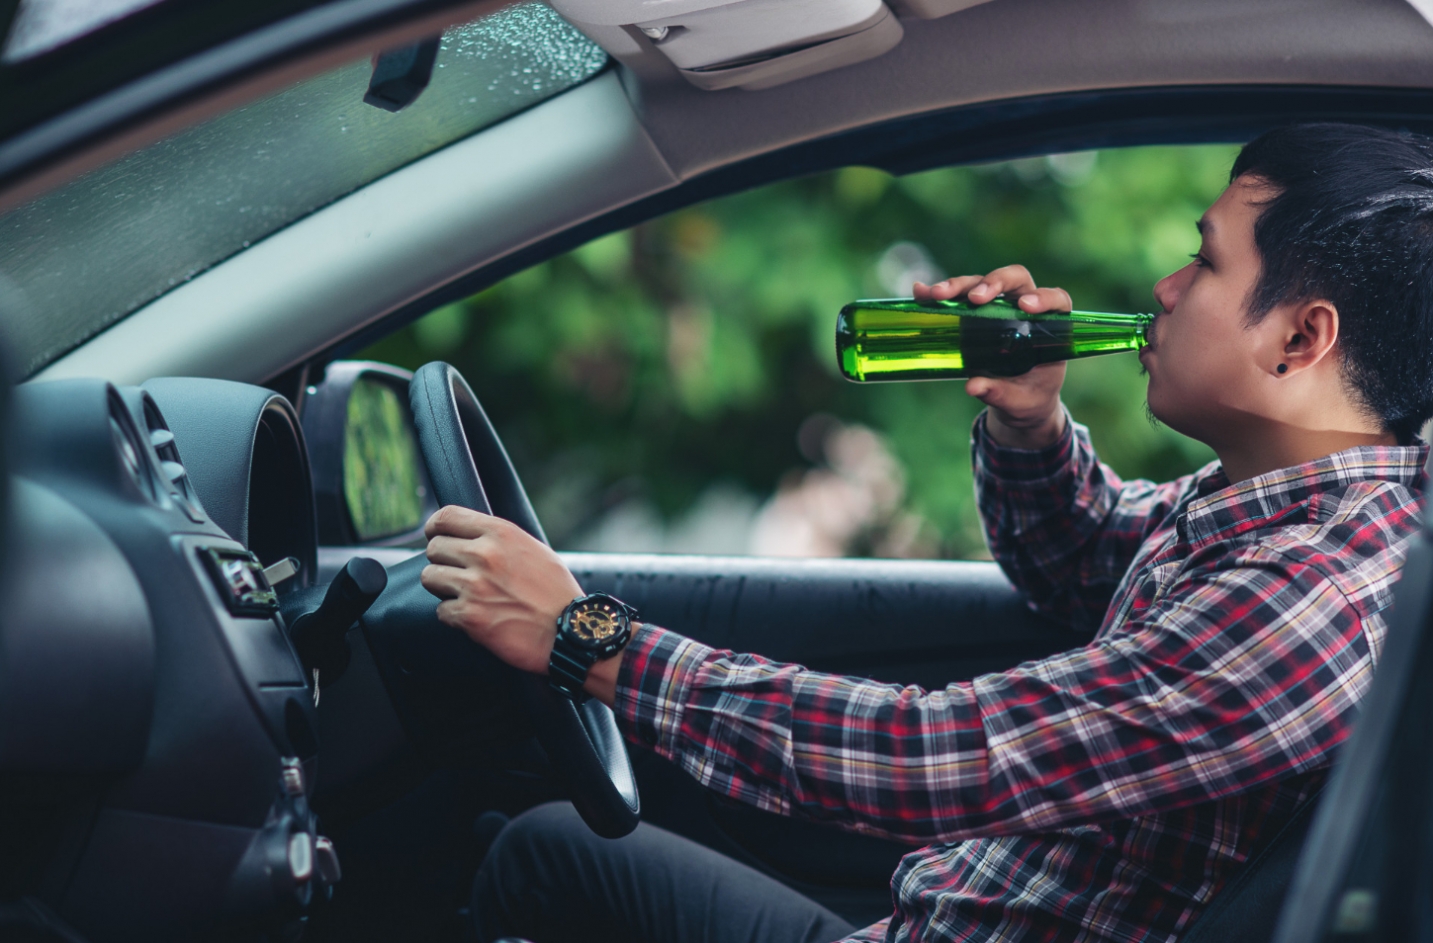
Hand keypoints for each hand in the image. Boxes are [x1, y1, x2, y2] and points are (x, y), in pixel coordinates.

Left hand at [420, 506, 582, 674]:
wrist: (571, 631)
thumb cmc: (557, 593)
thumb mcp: (533, 550)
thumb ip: (500, 540)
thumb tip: (472, 537)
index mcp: (501, 533)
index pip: (446, 518)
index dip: (435, 528)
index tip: (435, 536)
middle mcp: (484, 555)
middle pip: (433, 548)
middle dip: (443, 562)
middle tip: (458, 574)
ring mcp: (474, 586)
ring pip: (430, 577)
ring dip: (443, 588)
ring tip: (465, 596)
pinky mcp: (470, 616)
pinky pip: (441, 611)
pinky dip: (454, 616)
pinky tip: (476, 617)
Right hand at [914, 264, 1067, 448]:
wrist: (1016, 400)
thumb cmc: (1028, 396)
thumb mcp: (1019, 401)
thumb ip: (1001, 393)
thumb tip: (973, 386)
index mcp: (1050, 325)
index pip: (1054, 299)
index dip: (1043, 297)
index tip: (1026, 307)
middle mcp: (1024, 307)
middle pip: (1015, 279)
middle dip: (994, 282)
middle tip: (975, 298)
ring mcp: (996, 307)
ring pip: (981, 283)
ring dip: (960, 286)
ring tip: (937, 295)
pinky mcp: (973, 313)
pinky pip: (956, 298)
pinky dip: (938, 294)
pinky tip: (920, 292)